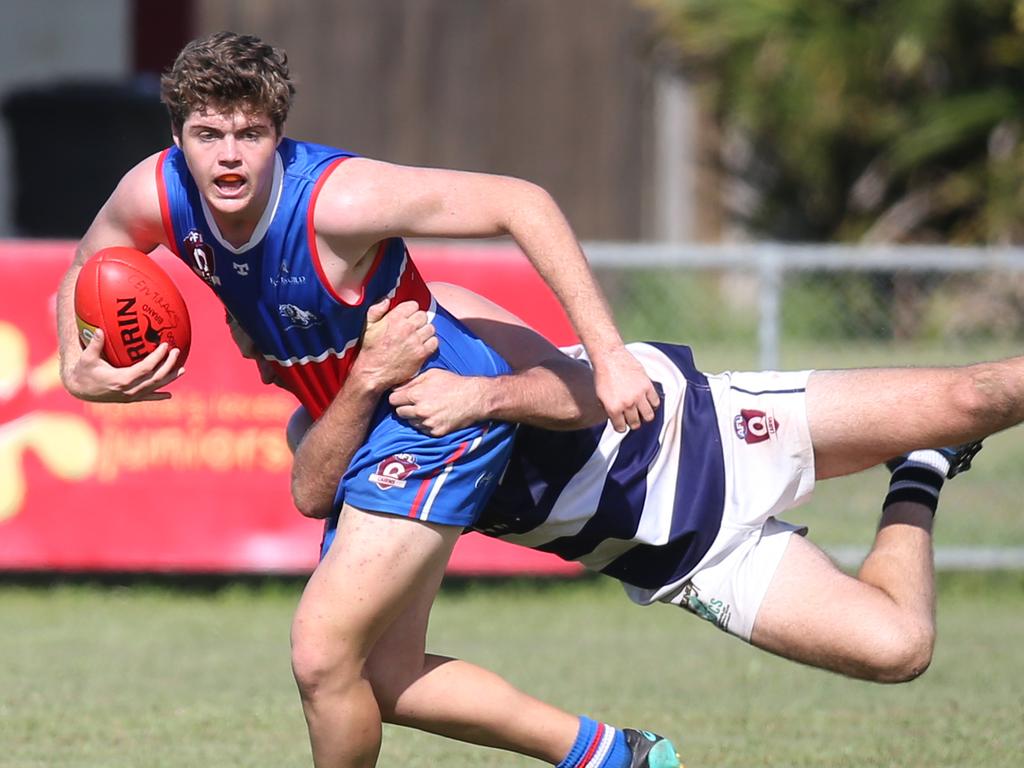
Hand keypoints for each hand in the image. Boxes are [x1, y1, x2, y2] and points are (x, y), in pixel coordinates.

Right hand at [65, 329, 183, 401]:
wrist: (79, 390)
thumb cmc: (83, 371)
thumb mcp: (87, 358)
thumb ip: (95, 344)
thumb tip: (99, 329)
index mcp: (122, 380)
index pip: (146, 368)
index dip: (158, 357)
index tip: (165, 345)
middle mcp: (130, 390)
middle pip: (156, 378)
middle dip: (169, 365)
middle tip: (176, 351)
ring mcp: (131, 397)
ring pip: (155, 387)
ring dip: (169, 378)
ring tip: (182, 369)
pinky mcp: (130, 400)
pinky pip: (148, 398)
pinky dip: (159, 396)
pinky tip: (169, 395)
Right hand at [353, 299, 437, 391]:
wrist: (373, 372)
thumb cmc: (370, 349)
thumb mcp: (367, 326)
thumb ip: (376, 310)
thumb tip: (387, 300)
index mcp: (394, 318)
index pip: (413, 305)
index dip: (410, 311)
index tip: (407, 317)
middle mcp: (407, 328)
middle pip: (423, 316)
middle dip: (418, 320)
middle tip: (413, 328)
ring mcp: (416, 341)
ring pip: (431, 328)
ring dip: (425, 331)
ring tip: (418, 337)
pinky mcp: (421, 353)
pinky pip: (434, 342)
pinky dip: (430, 343)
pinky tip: (422, 346)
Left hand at [389, 369, 485, 435]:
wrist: (475, 398)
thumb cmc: (453, 383)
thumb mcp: (432, 374)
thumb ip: (411, 381)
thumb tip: (396, 386)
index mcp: (416, 394)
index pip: (392, 400)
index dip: (397, 397)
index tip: (402, 396)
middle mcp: (420, 411)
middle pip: (399, 413)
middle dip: (404, 407)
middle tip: (414, 403)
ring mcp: (428, 423)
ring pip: (410, 422)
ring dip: (414, 417)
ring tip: (427, 408)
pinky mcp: (435, 432)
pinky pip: (422, 429)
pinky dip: (425, 424)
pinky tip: (435, 415)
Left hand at [592, 347, 659, 431]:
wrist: (609, 357)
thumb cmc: (602, 375)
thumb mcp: (600, 397)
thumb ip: (608, 409)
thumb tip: (615, 417)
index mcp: (613, 408)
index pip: (621, 428)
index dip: (621, 427)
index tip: (622, 424)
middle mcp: (627, 404)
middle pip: (635, 423)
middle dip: (633, 422)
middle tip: (632, 417)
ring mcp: (639, 395)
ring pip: (648, 416)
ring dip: (645, 415)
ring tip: (641, 411)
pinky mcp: (647, 386)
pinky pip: (655, 402)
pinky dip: (652, 403)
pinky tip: (647, 401)